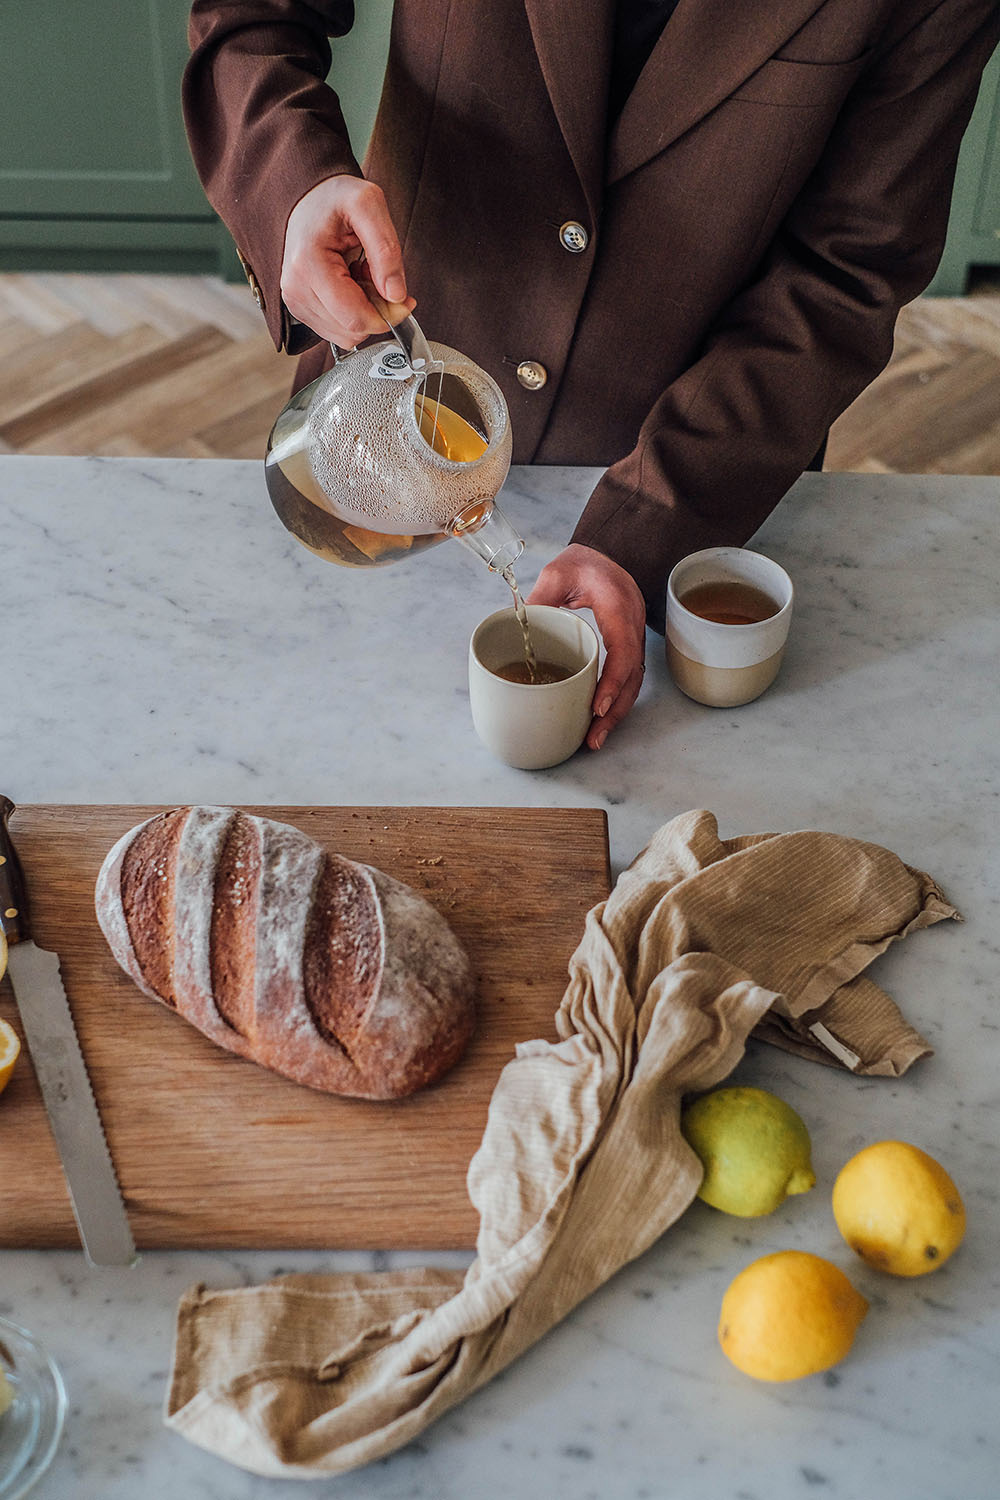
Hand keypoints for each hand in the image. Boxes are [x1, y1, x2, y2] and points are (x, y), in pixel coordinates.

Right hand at [280, 175, 415, 347]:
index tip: (403, 298)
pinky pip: (337, 329)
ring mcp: (295, 301)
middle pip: (351, 330)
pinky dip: (352, 312)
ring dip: (364, 311)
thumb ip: (386, 250)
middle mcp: (295, 288)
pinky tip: (350, 284)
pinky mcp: (300, 308)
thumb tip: (396, 295)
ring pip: (346, 334)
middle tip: (377, 276)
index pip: (354, 318)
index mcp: (308, 264)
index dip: (388, 316)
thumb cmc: (335, 198)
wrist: (310, 198)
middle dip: (376, 311)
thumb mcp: (369, 205)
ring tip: (361, 276)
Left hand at [526, 544, 646, 749]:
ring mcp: (633, 637)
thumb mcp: (558, 573)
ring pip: (633, 682)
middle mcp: (632, 626)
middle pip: (632, 677)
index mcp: (619, 607)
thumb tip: (518, 628)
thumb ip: (541, 598)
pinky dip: (615, 699)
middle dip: (614, 711)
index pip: (622, 651)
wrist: (608, 552)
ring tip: (595, 739)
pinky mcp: (627, 645)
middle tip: (593, 738)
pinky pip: (627, 677)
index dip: (612, 682)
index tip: (596, 707)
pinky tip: (599, 718)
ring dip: (616, 712)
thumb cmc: (584, 562)